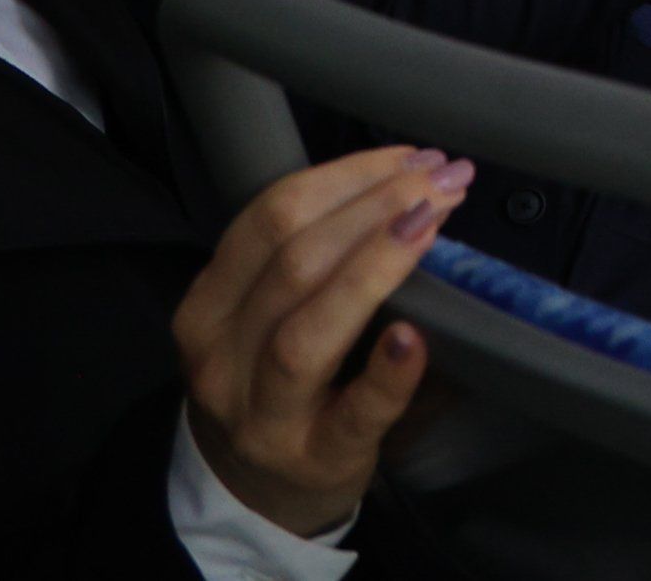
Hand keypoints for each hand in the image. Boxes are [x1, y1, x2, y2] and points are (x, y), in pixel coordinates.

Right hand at [173, 147, 468, 538]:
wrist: (253, 494)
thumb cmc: (272, 384)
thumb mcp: (261, 317)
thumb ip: (310, 258)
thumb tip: (407, 182)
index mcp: (209, 307)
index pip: (268, 220)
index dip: (344, 178)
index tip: (408, 157)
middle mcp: (223, 359)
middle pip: (291, 264)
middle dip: (373, 207)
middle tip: (440, 179)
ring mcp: (264, 415)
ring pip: (307, 332)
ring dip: (376, 265)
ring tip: (431, 224)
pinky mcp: (316, 458)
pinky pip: (355, 412)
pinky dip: (388, 372)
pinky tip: (415, 335)